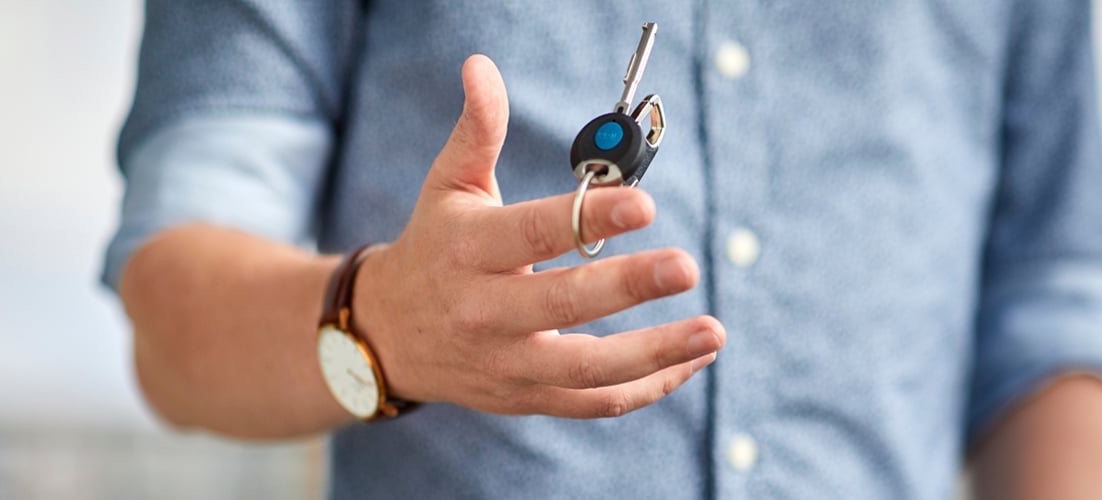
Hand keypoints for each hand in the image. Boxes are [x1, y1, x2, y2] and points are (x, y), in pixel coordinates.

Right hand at [352, 55, 724, 418]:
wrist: (389, 335)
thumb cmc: (435, 246)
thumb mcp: (447, 185)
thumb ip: (477, 129)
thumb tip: (482, 67)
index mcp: (468, 250)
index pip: (533, 234)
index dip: (589, 219)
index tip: (643, 204)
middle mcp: (484, 312)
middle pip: (563, 305)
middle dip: (629, 287)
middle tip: (688, 266)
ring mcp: (506, 363)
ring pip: (585, 370)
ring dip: (655, 354)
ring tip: (712, 332)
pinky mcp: (525, 397)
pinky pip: (592, 403)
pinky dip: (646, 388)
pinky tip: (690, 362)